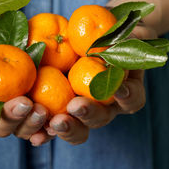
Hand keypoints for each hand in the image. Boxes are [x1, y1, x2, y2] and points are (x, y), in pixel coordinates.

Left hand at [45, 23, 156, 144]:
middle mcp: (105, 106)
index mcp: (124, 89)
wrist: (91, 37)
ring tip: (54, 122)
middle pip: (100, 118)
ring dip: (68, 127)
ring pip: (80, 129)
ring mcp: (83, 111)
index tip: (119, 89)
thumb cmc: (107, 33)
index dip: (127, 96)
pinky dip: (46, 132)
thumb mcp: (116, 31)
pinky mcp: (61, 112)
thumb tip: (110, 35)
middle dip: (88, 114)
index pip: (132, 98)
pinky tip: (36, 136)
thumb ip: (118, 36)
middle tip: (75, 107)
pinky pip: (55, 127)